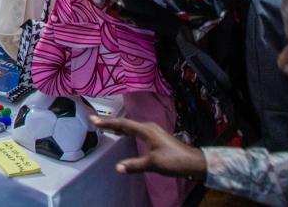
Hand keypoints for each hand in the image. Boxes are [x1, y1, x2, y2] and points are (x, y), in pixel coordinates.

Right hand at [91, 116, 207, 178]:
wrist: (194, 162)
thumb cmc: (173, 161)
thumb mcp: (153, 164)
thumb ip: (134, 165)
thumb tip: (117, 168)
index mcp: (146, 130)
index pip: (122, 124)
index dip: (107, 123)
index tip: (93, 120)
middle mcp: (148, 127)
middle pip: (125, 123)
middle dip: (110, 122)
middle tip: (95, 121)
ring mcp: (153, 131)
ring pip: (131, 126)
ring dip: (118, 126)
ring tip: (105, 126)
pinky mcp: (155, 136)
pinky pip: (136, 130)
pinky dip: (126, 130)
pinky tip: (123, 134)